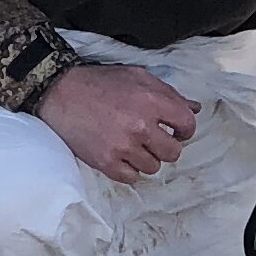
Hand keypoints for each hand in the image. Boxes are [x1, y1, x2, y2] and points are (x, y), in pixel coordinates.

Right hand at [35, 62, 200, 183]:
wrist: (60, 92)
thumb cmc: (100, 82)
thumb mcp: (138, 77)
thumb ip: (169, 93)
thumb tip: (195, 108)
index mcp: (152, 101)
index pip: (187, 125)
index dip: (184, 129)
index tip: (175, 130)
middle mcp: (140, 126)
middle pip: (173, 153)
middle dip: (166, 147)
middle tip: (152, 139)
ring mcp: (123, 147)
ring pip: (153, 167)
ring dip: (146, 158)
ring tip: (131, 145)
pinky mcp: (106, 162)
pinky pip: (131, 178)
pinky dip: (128, 169)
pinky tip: (120, 156)